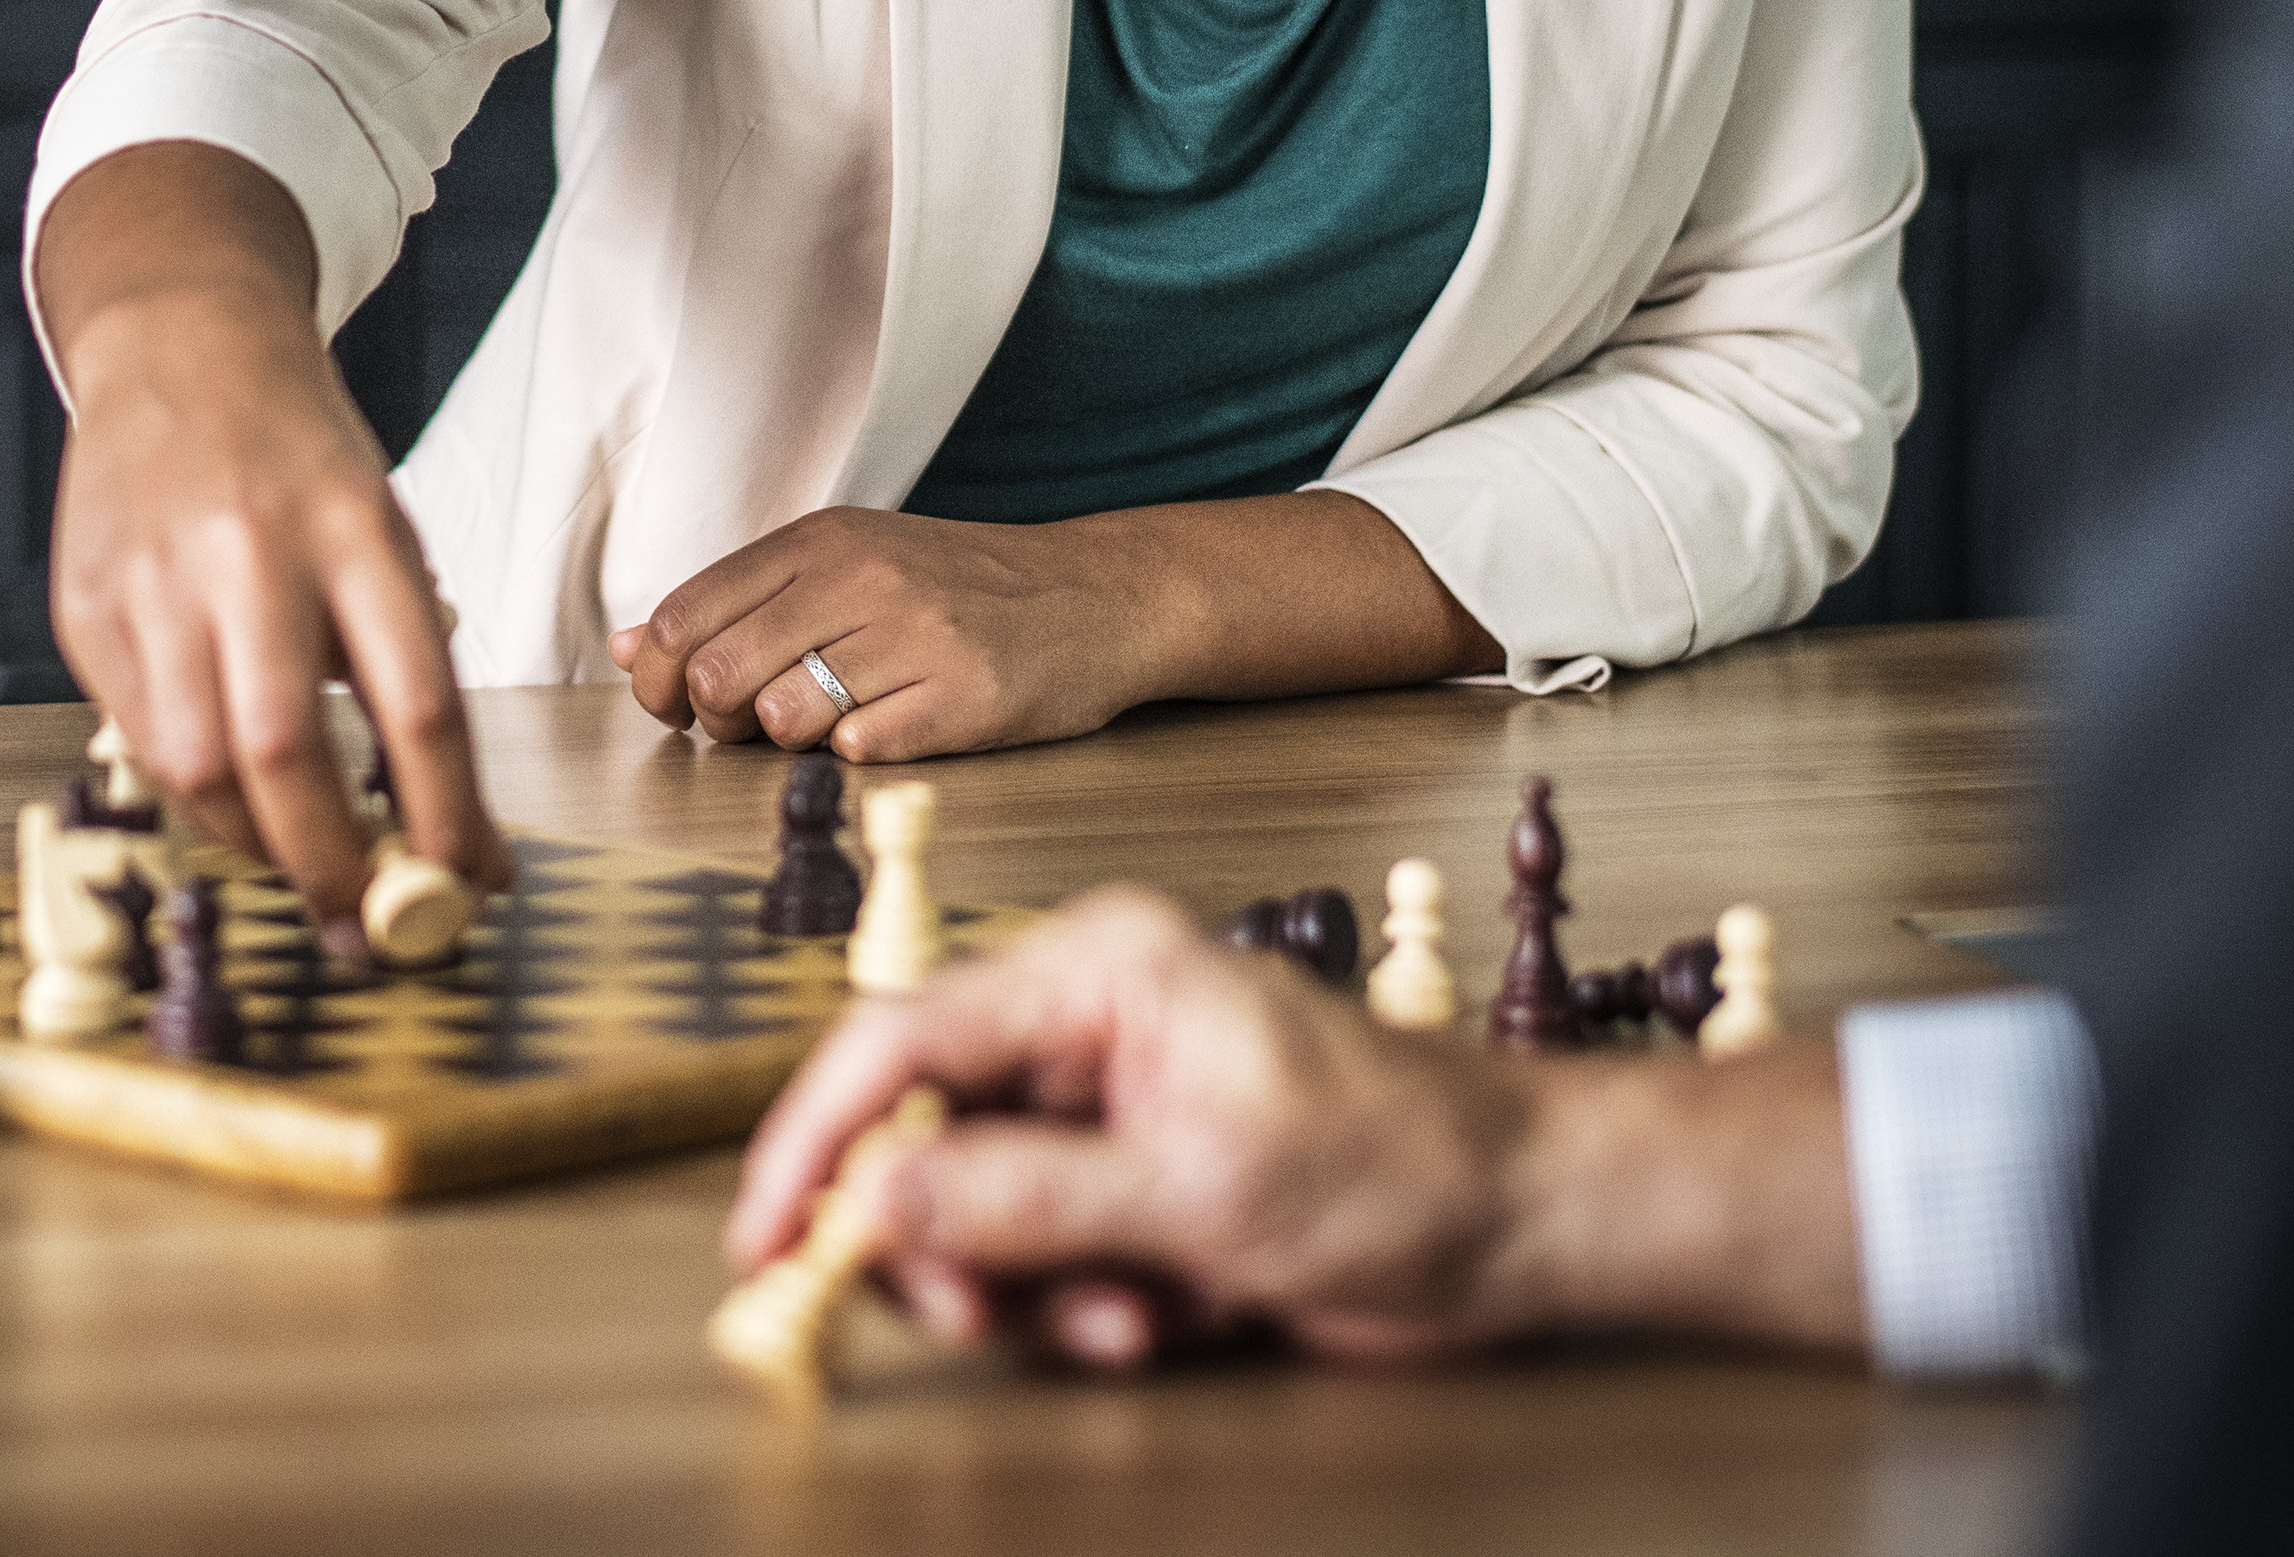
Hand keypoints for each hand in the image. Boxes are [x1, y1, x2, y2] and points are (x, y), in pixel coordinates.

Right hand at [36, 143, 508, 934]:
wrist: (180, 344)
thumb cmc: (300, 456)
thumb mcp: (383, 532)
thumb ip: (401, 664)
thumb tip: (440, 833)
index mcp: (354, 528)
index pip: (417, 705)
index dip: (446, 817)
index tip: (472, 885)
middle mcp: (248, 552)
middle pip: (284, 752)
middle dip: (330, 864)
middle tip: (367, 920)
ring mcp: (154, 578)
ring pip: (197, 766)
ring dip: (254, 844)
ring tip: (296, 858)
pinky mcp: (86, 604)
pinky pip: (140, 737)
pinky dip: (192, 791)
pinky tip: (227, 793)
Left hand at [612, 507, 1157, 760]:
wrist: (1095, 598)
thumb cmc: (954, 587)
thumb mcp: (846, 565)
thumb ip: (739, 604)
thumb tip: (626, 650)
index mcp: (822, 541)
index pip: (684, 615)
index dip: (659, 676)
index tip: (676, 701)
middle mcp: (864, 579)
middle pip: (720, 674)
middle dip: (717, 719)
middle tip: (755, 721)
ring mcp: (917, 639)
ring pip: (784, 719)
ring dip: (789, 741)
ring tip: (830, 721)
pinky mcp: (966, 701)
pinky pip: (860, 752)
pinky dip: (857, 755)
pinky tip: (890, 727)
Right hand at [726, 889, 1863, 1366]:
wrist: (1527, 1221)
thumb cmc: (1407, 1161)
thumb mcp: (1202, 1191)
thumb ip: (1028, 1195)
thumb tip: (879, 1202)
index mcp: (1094, 973)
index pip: (898, 1040)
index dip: (814, 1141)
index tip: (767, 1241)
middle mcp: (1084, 1026)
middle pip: (921, 1134)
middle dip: (944, 1244)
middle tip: (982, 1320)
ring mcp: (1107, 1107)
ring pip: (976, 1210)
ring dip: (1038, 1293)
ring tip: (1137, 1319)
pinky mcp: (1133, 1182)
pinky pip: (1046, 1254)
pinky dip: (1090, 1307)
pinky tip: (1174, 1315)